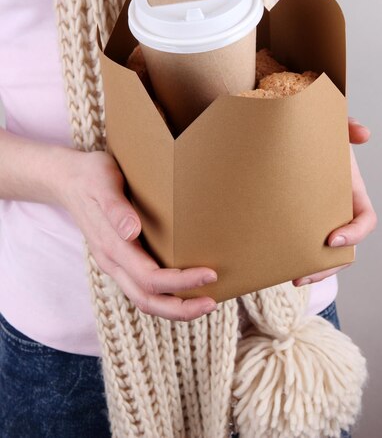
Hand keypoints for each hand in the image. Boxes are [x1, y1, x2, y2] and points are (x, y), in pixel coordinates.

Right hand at [58, 150, 217, 320]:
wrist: (67, 179)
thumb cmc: (90, 176)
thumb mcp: (103, 183)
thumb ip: (116, 208)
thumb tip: (131, 231)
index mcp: (111, 246)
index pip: (150, 278)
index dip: (181, 282)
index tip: (209, 273)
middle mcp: (112, 262)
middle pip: (147, 301)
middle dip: (181, 307)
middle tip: (212, 302)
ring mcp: (114, 264)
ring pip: (143, 300)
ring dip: (174, 307)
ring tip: (204, 302)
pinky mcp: (118, 260)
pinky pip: (141, 288)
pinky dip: (164, 296)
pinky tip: (184, 289)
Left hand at [293, 118, 376, 286]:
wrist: (284, 135)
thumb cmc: (312, 136)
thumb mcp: (332, 128)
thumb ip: (348, 125)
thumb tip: (363, 133)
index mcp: (351, 193)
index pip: (365, 220)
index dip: (355, 234)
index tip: (333, 240)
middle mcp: (336, 210)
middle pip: (344, 249)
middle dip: (328, 266)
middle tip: (304, 275)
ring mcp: (315, 218)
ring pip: (320, 253)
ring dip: (310, 269)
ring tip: (289, 276)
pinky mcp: (294, 219)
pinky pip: (297, 242)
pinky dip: (289, 255)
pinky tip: (272, 262)